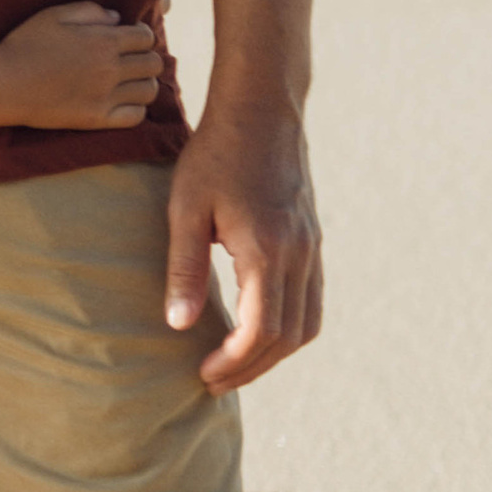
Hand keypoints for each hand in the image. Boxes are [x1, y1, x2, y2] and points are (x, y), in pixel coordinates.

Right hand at [0, 2, 162, 130]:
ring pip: (149, 91)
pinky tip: (122, 101)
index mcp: (104, 41)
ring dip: (144, 83)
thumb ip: (90, 10)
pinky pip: (135, 117)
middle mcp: (111, 69)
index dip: (141, 35)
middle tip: (131, 60)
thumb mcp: (54, 15)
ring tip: (130, 81)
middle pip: (153, 64)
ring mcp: (106, 96)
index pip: (146, 37)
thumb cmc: (25, 44)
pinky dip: (136, 108)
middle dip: (146, 58)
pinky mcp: (97, 119)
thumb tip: (116, 17)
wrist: (5, 84)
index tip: (130, 38)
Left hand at [163, 96, 323, 389]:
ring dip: (273, 353)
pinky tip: (257, 331)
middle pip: (288, 338)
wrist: (261, 111)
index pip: (261, 331)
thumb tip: (178, 325)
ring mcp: (312, 248)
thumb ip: (184, 269)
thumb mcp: (185, 209)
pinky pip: (312, 302)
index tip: (203, 373)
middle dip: (251, 367)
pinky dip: (288, 328)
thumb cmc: (214, 155)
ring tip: (234, 364)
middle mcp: (300, 255)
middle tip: (212, 380)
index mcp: (268, 250)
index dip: (233, 362)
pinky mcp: (313, 241)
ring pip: (307, 324)